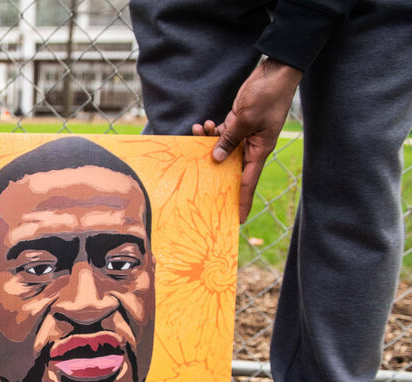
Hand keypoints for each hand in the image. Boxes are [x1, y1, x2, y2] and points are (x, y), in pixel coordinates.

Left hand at [193, 58, 302, 221]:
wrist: (273, 72)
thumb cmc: (266, 96)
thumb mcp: (245, 120)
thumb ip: (229, 140)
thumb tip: (216, 159)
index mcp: (260, 150)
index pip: (249, 182)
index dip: (243, 201)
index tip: (238, 219)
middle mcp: (253, 147)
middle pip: (232, 168)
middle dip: (216, 174)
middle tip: (199, 188)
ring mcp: (245, 135)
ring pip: (222, 149)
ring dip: (208, 143)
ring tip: (198, 131)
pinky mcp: (238, 124)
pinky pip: (221, 135)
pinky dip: (210, 132)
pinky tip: (202, 125)